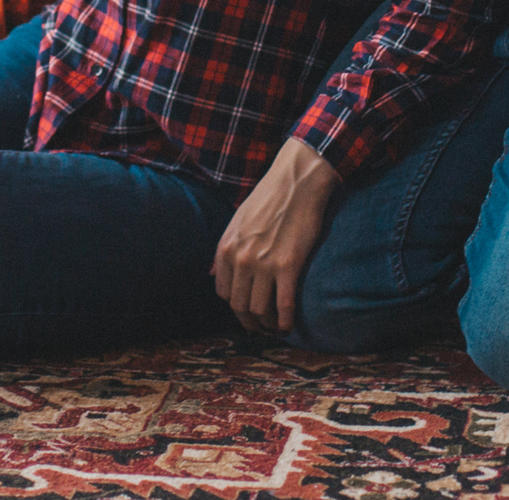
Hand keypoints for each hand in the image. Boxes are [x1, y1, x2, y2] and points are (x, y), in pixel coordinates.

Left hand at [212, 138, 338, 334]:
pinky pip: (284, 305)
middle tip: (262, 326)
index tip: (247, 310)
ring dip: (268, 325)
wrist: (295, 181)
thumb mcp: (237, 222)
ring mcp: (263, 264)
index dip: (236, 306)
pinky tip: (289, 325)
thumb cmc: (269, 199)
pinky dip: (286, 321)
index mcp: (225, 248)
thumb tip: (213, 275)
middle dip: (250, 321)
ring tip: (276, 327)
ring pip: (259, 310)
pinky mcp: (288, 266)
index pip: (223, 293)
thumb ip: (227, 249)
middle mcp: (240, 259)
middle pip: (240, 306)